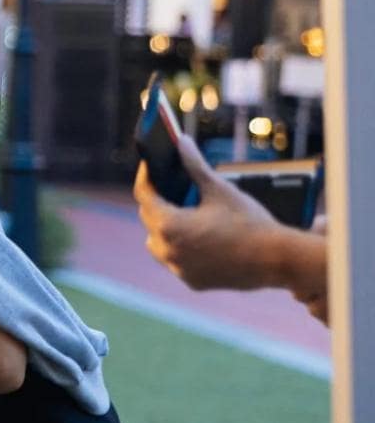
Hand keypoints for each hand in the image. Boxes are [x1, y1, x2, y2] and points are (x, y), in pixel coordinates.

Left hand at [134, 129, 282, 291]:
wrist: (278, 260)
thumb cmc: (249, 222)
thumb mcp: (219, 190)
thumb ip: (195, 166)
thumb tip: (181, 142)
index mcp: (168, 225)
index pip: (144, 195)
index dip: (146, 176)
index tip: (150, 164)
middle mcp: (166, 250)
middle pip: (150, 218)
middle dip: (158, 201)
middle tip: (169, 185)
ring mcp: (178, 268)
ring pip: (158, 242)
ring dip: (165, 227)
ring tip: (182, 212)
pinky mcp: (192, 281)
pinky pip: (177, 260)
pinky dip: (182, 248)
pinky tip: (197, 237)